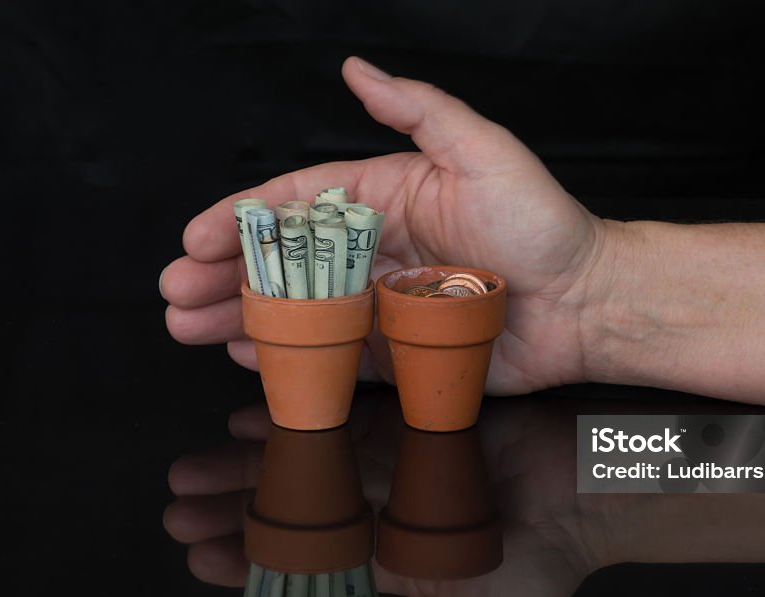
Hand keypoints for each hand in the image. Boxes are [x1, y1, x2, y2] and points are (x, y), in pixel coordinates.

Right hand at [161, 56, 603, 394]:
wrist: (588, 302)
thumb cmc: (542, 223)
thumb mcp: (483, 151)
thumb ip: (418, 112)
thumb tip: (356, 69)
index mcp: (387, 198)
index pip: (297, 204)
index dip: (241, 218)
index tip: (197, 235)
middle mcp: (377, 250)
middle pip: (285, 262)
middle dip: (224, 275)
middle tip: (176, 292)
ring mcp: (383, 303)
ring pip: (298, 310)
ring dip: (241, 317)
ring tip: (190, 326)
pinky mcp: (399, 352)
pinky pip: (334, 356)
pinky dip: (289, 357)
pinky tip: (248, 355)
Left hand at [163, 394, 595, 596]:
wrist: (587, 496)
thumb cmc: (538, 565)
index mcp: (391, 557)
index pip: (306, 560)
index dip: (250, 561)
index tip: (198, 559)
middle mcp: (383, 506)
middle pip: (295, 507)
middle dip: (234, 511)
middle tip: (176, 511)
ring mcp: (392, 458)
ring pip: (306, 460)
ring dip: (249, 465)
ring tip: (192, 471)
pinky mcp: (409, 415)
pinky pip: (344, 413)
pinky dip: (301, 414)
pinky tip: (251, 418)